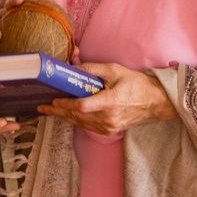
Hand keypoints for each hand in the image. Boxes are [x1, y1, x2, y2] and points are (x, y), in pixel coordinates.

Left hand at [37, 62, 176, 134]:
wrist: (155, 101)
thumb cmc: (136, 83)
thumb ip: (92, 69)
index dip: (65, 104)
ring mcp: (109, 126)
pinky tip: (67, 114)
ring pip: (80, 122)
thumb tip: (73, 67)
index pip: (82, 106)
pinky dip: (76, 120)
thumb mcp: (114, 70)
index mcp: (110, 102)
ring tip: (50, 110)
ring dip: (65, 116)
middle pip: (77, 116)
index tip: (53, 100)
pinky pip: (87, 126)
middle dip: (58, 111)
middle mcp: (108, 117)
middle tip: (42, 107)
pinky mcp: (110, 130)